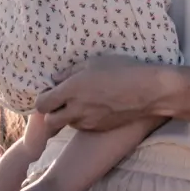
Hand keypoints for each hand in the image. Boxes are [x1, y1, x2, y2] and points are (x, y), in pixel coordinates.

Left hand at [35, 55, 172, 131]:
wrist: (147, 91)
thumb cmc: (122, 70)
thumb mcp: (94, 62)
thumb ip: (70, 72)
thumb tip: (55, 79)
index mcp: (71, 90)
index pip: (42, 104)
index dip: (43, 99)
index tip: (50, 92)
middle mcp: (76, 109)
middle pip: (50, 121)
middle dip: (52, 112)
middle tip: (61, 101)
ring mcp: (88, 121)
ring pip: (67, 124)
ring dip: (68, 116)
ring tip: (82, 102)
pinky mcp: (99, 128)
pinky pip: (83, 126)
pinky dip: (83, 119)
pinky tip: (95, 108)